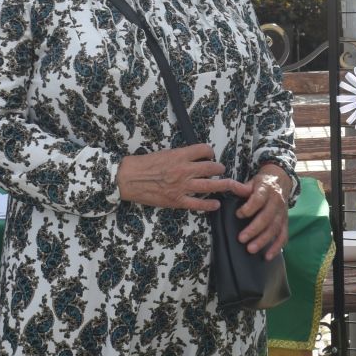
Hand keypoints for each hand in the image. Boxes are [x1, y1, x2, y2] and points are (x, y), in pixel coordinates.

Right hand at [118, 143, 236, 211]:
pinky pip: (198, 204)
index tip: (210, 155)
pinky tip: (216, 204)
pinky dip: (210, 205)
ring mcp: (182, 186)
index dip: (210, 152)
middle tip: (220, 170)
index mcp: (180, 155)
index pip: (204, 150)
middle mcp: (184, 170)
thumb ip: (179, 156)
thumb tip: (192, 158)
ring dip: (222, 185)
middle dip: (219, 168)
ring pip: (210, 185)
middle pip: (212, 167)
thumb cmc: (142, 165)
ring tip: (227, 185)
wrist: (128, 178)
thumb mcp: (163, 153)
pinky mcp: (177, 200)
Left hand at [231, 165, 292, 259]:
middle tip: (241, 239)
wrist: (281, 180)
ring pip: (274, 228)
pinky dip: (277, 247)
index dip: (249, 208)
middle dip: (254, 229)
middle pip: (266, 217)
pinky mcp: (285, 222)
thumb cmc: (262, 184)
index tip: (238, 214)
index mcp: (266, 190)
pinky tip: (268, 256)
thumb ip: (242, 187)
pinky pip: (283, 236)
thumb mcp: (252, 181)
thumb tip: (230, 186)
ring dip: (263, 240)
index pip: (259, 199)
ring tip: (251, 249)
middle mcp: (276, 202)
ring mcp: (282, 213)